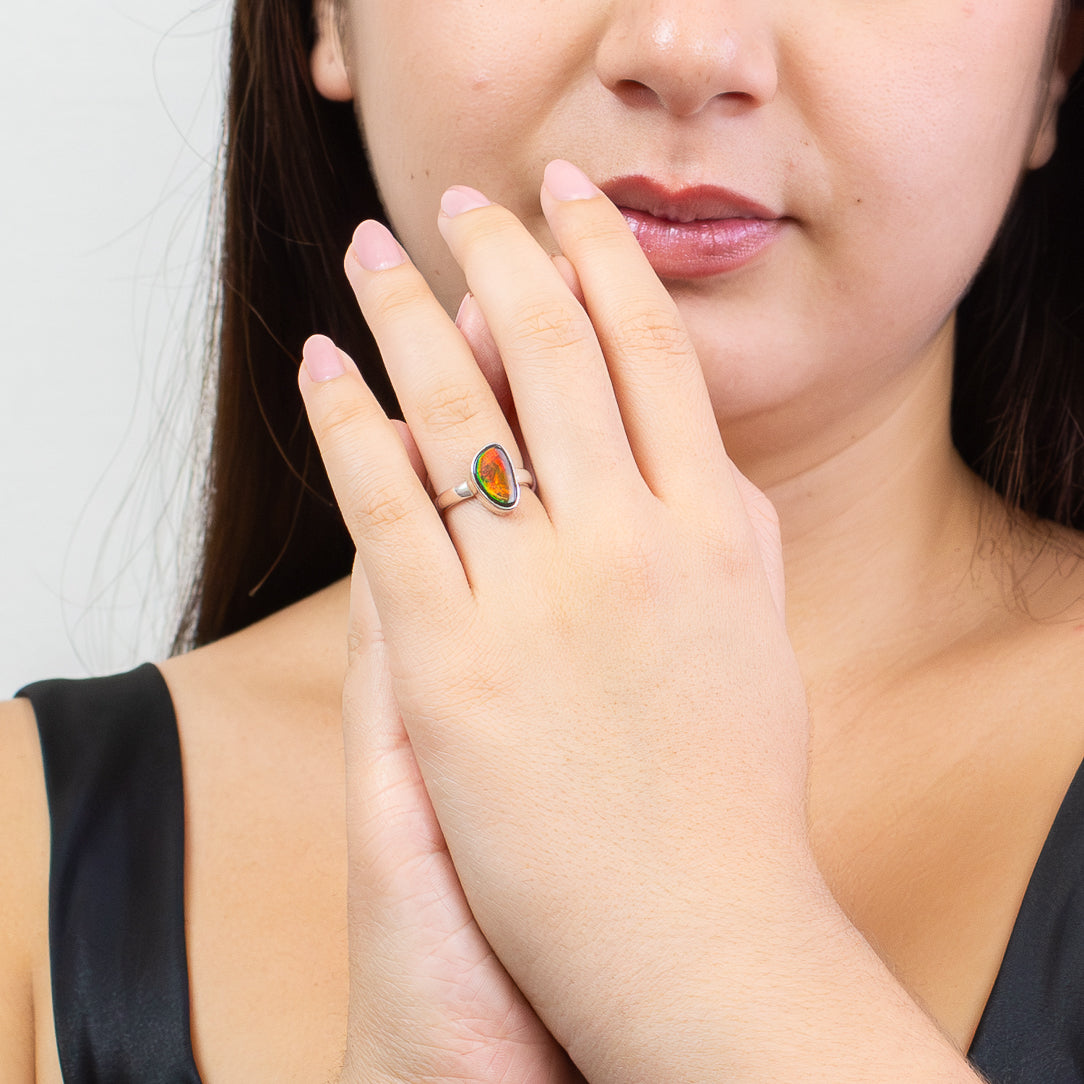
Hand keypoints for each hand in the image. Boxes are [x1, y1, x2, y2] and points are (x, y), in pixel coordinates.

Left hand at [302, 161, 979, 1082]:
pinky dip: (345, 425)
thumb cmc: (729, 798)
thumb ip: (733, 535)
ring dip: (409, 312)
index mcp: (720, 528)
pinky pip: (385, 509)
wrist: (689, 936)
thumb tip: (697, 448)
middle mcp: (633, 540)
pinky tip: (319, 365)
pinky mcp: (449, 663)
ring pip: (458, 409)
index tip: (563, 199)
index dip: (603, 256)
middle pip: (553, 347)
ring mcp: (538, 597)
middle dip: (502, 253)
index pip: (652, 349)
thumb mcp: (759, 644)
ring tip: (372, 251)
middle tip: (460, 199)